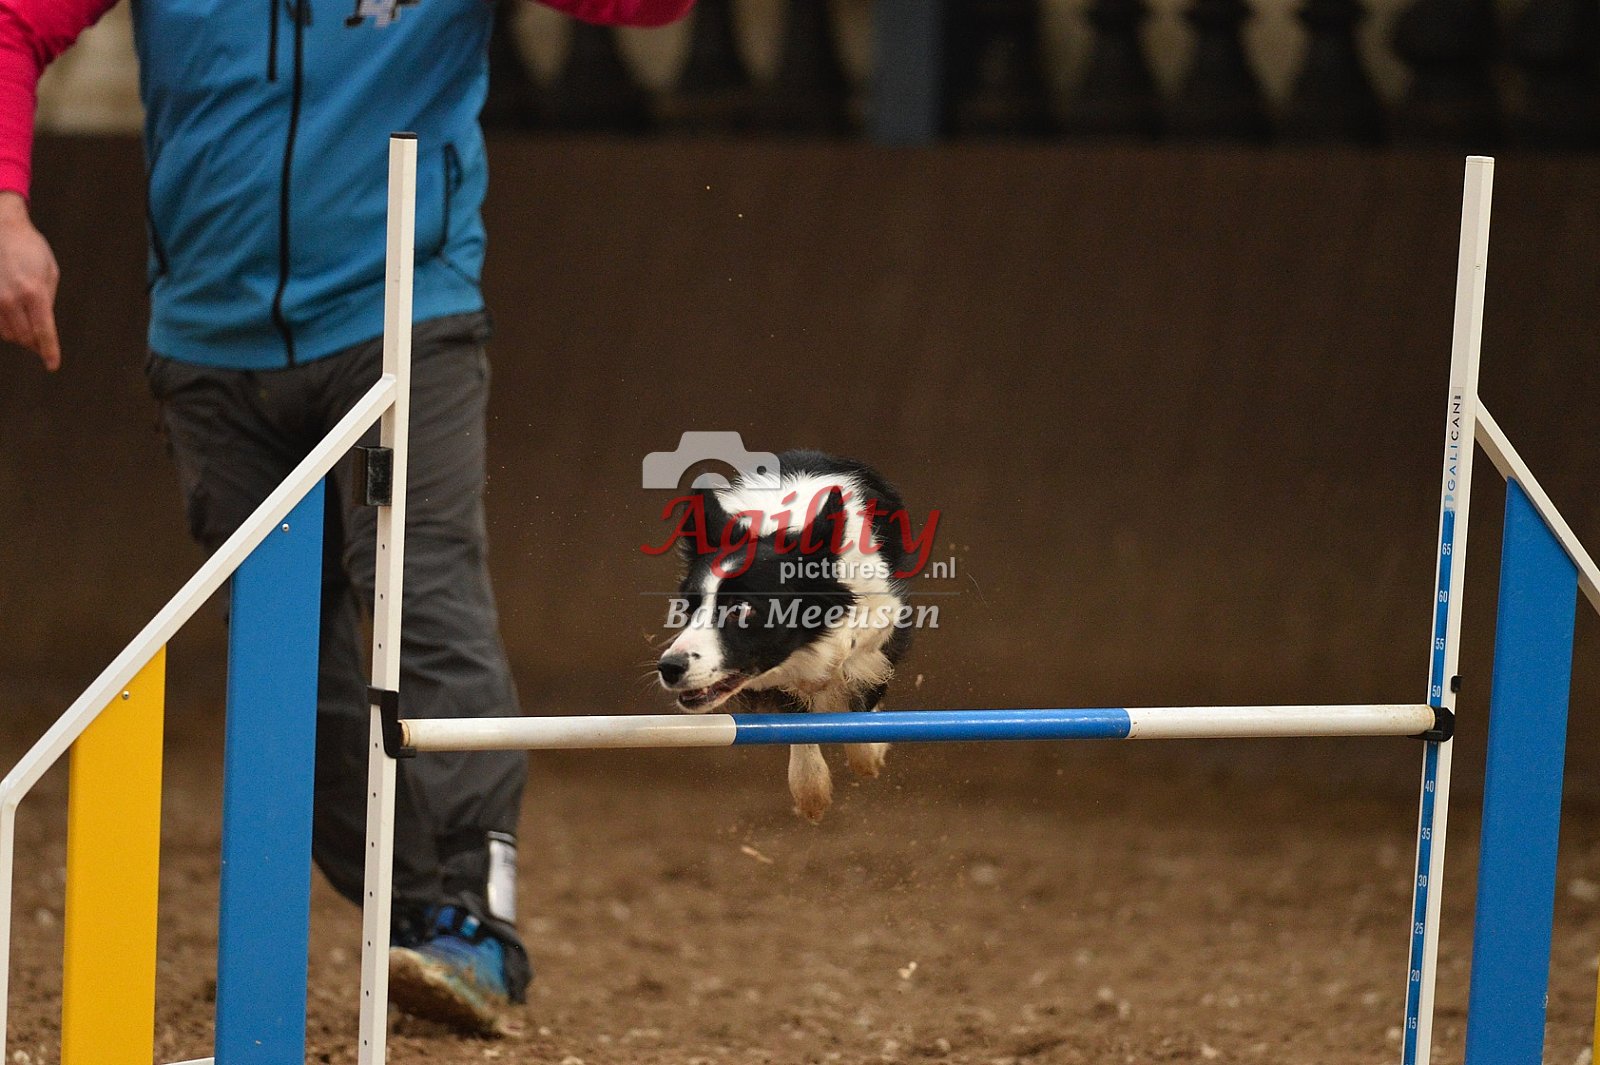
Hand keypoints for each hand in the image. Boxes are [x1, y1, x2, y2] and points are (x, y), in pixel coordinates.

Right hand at [0, 192, 60, 370]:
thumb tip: (43, 328)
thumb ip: (48, 301)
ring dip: (19, 334)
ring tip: (25, 318)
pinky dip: (5, 326)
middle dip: (35, 342)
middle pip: (25, 337)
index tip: (52, 365)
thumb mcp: (49, 273)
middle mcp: (11, 299)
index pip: (43, 332)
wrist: (1, 228)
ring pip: (8, 334)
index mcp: (34, 292)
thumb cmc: (30, 249)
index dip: (49, 352)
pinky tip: (12, 315)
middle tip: (40, 338)